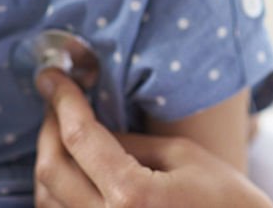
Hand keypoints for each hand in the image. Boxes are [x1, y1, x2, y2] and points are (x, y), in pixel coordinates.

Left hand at [34, 69, 272, 207]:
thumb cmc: (225, 201)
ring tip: (63, 132)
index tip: (52, 77)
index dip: (62, 100)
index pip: (79, 138)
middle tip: (57, 102)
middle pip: (51, 169)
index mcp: (131, 196)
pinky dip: (58, 191)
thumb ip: (129, 141)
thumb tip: (89, 126)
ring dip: (49, 160)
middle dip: (48, 128)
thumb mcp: (182, 155)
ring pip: (46, 199)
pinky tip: (74, 169)